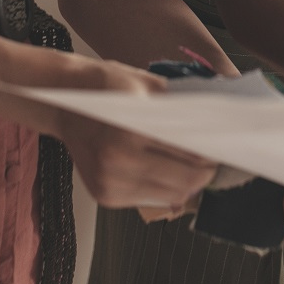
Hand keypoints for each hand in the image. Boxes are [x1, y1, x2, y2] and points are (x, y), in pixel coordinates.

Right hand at [51, 60, 216, 211]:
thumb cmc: (105, 86)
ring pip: (171, 196)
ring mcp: (110, 183)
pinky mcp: (105, 197)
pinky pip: (149, 199)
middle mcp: (118, 163)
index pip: (189, 153)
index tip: (223, 147)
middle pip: (185, 181)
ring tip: (193, 165)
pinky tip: (164, 169)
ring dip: (187, 183)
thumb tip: (216, 120)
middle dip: (205, 172)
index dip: (212, 152)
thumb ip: (180, 105)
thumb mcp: (147, 85)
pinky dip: (164, 188)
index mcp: (130, 132)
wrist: (60, 102)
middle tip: (213, 159)